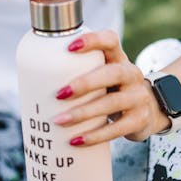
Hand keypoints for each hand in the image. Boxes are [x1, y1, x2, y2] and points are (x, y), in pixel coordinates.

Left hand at [52, 30, 168, 145]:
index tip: (69, 48)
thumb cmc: (112, 88)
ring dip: (83, 113)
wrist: (149, 110)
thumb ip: (79, 70)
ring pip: (113, 103)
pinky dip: (95, 135)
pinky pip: (117, 129)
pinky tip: (76, 140)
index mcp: (118, 58)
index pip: (110, 40)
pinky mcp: (139, 120)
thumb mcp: (103, 74)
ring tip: (60, 120)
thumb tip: (31, 78)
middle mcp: (132, 73)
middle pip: (113, 73)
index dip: (92, 40)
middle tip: (59, 94)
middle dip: (85, 83)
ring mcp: (138, 97)